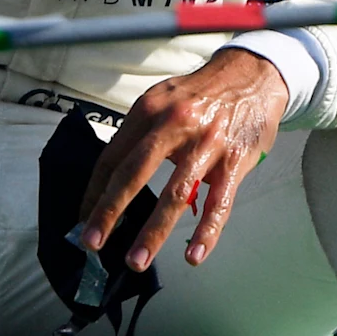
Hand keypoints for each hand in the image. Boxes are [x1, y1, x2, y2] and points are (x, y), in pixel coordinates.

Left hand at [74, 49, 290, 268]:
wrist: (253, 75)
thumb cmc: (201, 94)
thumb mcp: (162, 99)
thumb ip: (139, 133)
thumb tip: (111, 177)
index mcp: (150, 110)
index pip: (113, 156)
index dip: (95, 191)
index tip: (83, 219)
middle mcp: (175, 125)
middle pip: (134, 173)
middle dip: (110, 212)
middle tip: (92, 243)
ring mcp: (207, 144)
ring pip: (175, 194)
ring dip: (153, 232)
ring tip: (136, 260)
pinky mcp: (235, 161)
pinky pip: (219, 203)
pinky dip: (206, 232)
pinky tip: (193, 255)